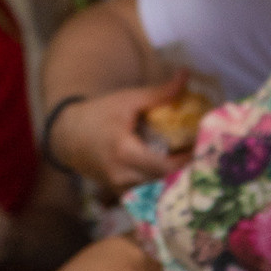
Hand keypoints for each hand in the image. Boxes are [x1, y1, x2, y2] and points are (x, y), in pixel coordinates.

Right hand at [46, 81, 189, 194]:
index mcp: (125, 152)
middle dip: (185, 172)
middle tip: (203, 158)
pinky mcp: (118, 193)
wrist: (67, 135)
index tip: (203, 148)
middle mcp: (122, 176)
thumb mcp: (128, 100)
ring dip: (174, 181)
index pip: (165, 167)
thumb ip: (160, 92)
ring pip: (156, 192)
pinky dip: (160, 186)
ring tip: (191, 166)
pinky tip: (173, 175)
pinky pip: (145, 195)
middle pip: (163, 183)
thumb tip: (185, 74)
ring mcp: (119, 188)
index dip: (188, 161)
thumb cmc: (99, 114)